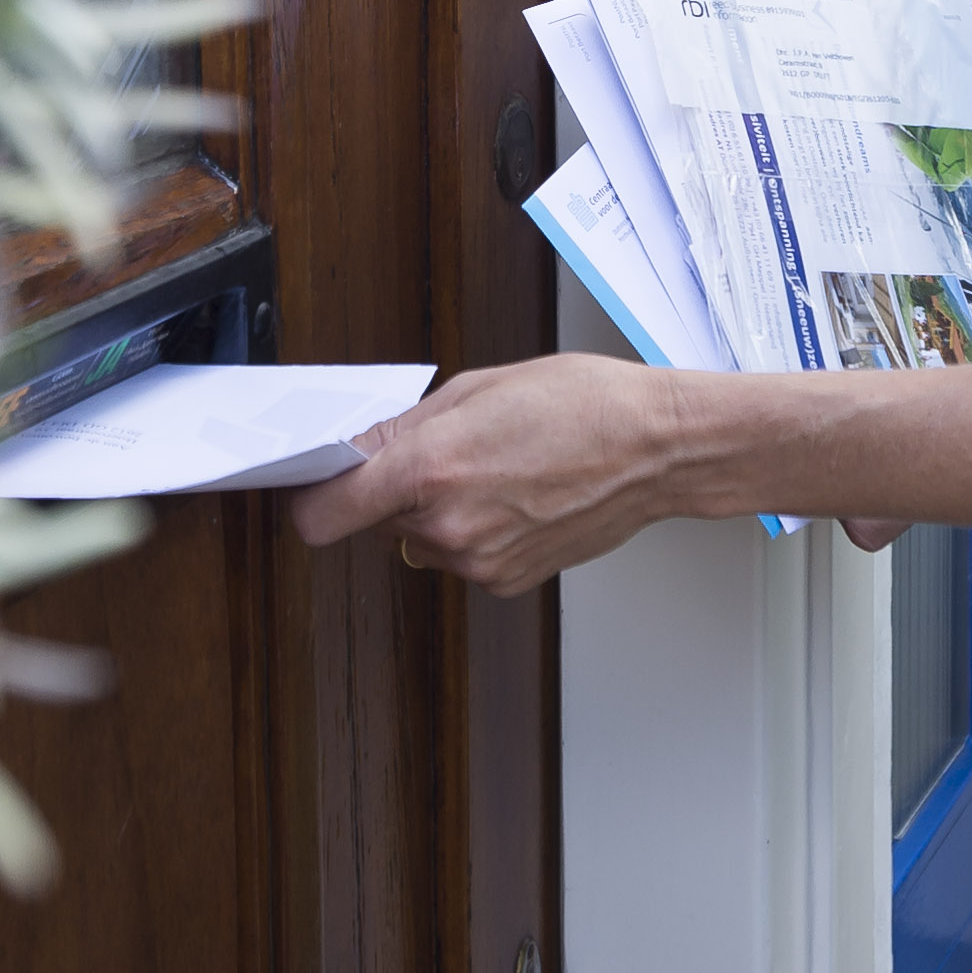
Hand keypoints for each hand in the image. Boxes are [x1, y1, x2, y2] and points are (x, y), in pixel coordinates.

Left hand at [290, 355, 712, 596]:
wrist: (658, 450)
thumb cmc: (583, 404)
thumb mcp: (477, 390)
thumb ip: (402, 428)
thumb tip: (353, 449)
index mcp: (430, 469)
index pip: (322, 514)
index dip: (312, 497)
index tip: (318, 483)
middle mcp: (447, 528)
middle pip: (369, 524)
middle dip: (388, 492)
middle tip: (440, 453)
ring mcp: (477, 563)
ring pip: (416, 542)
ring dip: (434, 512)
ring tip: (492, 470)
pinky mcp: (505, 582)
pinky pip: (460, 557)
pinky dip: (473, 532)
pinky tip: (515, 496)